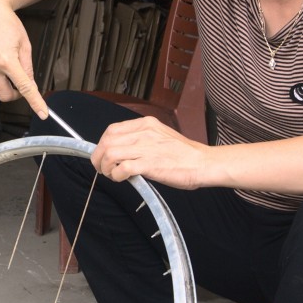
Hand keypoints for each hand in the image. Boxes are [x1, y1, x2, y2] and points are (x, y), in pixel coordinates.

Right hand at [0, 2, 48, 119]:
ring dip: (4, 84)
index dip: (35, 102)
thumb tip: (30, 86)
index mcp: (6, 60)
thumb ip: (28, 68)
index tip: (42, 113)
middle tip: (21, 84)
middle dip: (15, 94)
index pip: (23, 88)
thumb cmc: (8, 25)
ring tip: (6, 64)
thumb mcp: (25, 45)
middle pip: (5, 96)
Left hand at [91, 116, 207, 188]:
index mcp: (146, 124)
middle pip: (107, 142)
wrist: (204, 163)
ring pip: (110, 154)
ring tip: (112, 175)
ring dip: (105, 167)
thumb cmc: (185, 154)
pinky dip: (116, 175)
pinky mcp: (149, 164)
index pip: (112, 130)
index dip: (102, 144)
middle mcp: (144, 133)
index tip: (102, 154)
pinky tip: (121, 179)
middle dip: (98, 157)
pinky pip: (122, 168)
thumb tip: (122, 149)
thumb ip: (142, 139)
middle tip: (101, 168)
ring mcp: (146, 148)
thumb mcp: (161, 136)